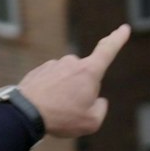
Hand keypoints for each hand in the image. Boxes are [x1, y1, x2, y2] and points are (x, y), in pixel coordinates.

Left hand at [16, 24, 130, 137]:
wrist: (24, 113)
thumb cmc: (61, 117)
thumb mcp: (91, 122)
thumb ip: (101, 109)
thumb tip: (97, 100)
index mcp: (89, 71)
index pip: (108, 50)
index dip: (118, 39)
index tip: (124, 28)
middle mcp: (72, 62)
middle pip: (85, 77)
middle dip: (82, 92)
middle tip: (70, 110)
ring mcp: (54, 65)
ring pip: (67, 81)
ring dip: (65, 94)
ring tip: (55, 110)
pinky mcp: (40, 71)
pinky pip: (51, 83)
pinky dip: (51, 93)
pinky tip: (44, 106)